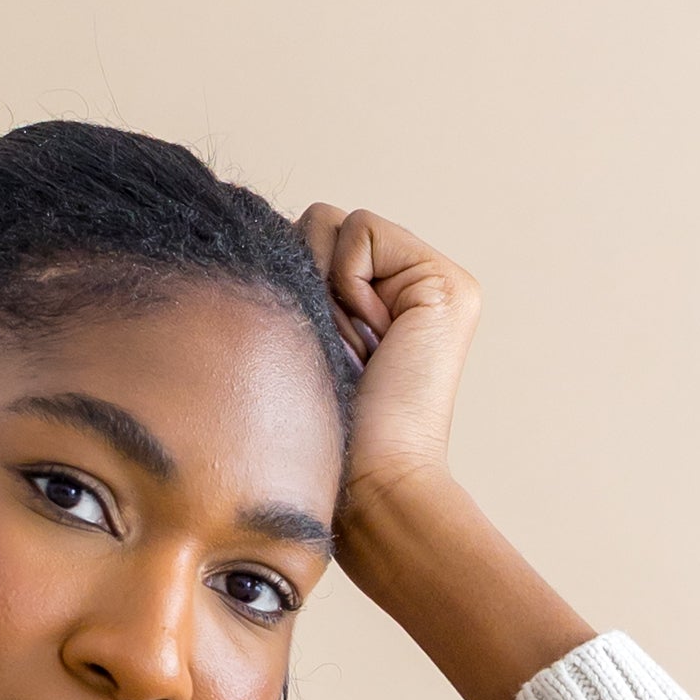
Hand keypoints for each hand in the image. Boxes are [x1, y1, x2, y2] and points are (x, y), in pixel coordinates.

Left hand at [299, 203, 480, 515]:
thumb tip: (252, 231)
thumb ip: (297, 281)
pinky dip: (347, 282)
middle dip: (305, 282)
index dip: (293, 285)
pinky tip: (372, 338)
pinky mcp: (447, 282)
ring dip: (324, 287)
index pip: (309, 239)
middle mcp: (414, 282)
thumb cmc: (325, 430)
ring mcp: (438, 280)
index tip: (321, 351)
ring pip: (332, 221)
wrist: (370, 478)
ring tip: (352, 347)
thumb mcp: (300, 338)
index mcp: (382, 296)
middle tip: (338, 351)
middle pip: (317, 223)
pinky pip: (360, 231)